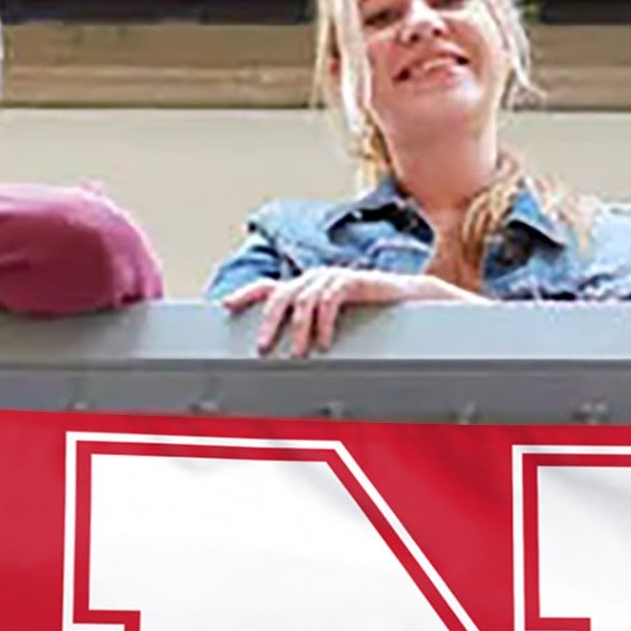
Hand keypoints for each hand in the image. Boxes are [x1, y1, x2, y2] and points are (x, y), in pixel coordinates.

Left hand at [221, 267, 464, 357]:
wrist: (404, 297)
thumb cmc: (367, 312)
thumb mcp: (332, 320)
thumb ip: (309, 328)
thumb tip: (287, 352)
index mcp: (304, 286)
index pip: (267, 286)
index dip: (245, 294)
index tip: (225, 306)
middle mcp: (313, 277)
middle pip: (279, 295)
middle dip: (267, 323)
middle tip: (261, 348)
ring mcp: (331, 276)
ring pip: (302, 302)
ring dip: (297, 331)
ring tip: (297, 354)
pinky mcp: (351, 280)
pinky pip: (329, 301)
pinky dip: (323, 324)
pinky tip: (324, 344)